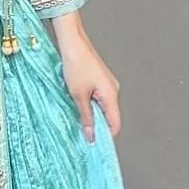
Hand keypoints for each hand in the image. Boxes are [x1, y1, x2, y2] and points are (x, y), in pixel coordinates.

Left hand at [51, 13, 120, 142]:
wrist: (73, 43)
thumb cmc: (76, 65)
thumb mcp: (78, 96)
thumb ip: (86, 117)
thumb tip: (91, 135)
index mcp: (111, 95)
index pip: (115, 124)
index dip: (106, 136)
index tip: (94, 144)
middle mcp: (113, 90)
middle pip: (110, 116)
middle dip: (98, 126)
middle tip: (83, 135)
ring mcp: (108, 85)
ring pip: (103, 107)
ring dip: (92, 115)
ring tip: (78, 119)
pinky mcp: (101, 80)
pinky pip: (99, 98)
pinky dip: (90, 105)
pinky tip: (79, 105)